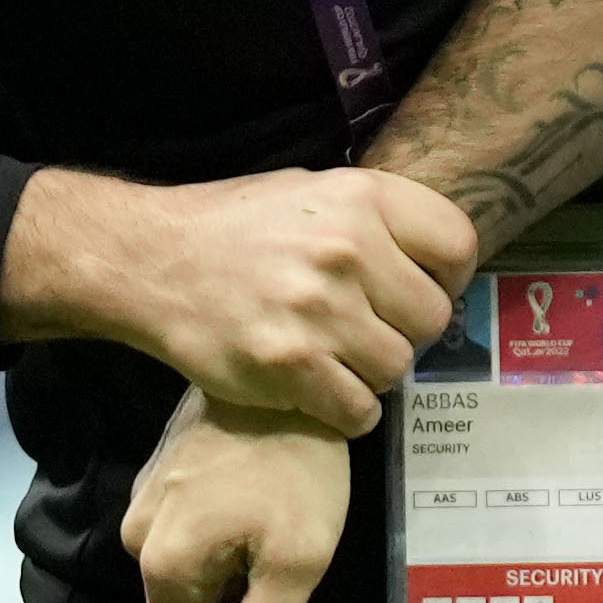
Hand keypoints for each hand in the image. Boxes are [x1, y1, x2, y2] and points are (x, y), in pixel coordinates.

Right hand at [4, 163, 477, 436]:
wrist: (145, 260)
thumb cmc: (232, 228)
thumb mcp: (309, 191)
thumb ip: (374, 218)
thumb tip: (438, 260)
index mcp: (360, 198)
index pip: (456, 246)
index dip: (447, 277)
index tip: (422, 289)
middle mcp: (346, 250)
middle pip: (432, 318)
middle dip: (405, 331)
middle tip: (366, 331)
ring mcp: (318, 310)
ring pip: (398, 368)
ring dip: (372, 373)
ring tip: (335, 357)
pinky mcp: (289, 365)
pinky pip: (359, 410)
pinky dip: (346, 411)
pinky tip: (319, 390)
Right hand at [133, 404, 359, 602]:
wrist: (282, 380)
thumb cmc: (296, 471)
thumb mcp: (297, 560)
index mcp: (163, 567)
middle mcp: (135, 538)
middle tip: (279, 560)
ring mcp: (142, 503)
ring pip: (184, 573)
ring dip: (228, 568)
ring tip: (272, 525)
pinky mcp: (158, 476)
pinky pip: (184, 534)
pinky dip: (220, 533)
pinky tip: (257, 499)